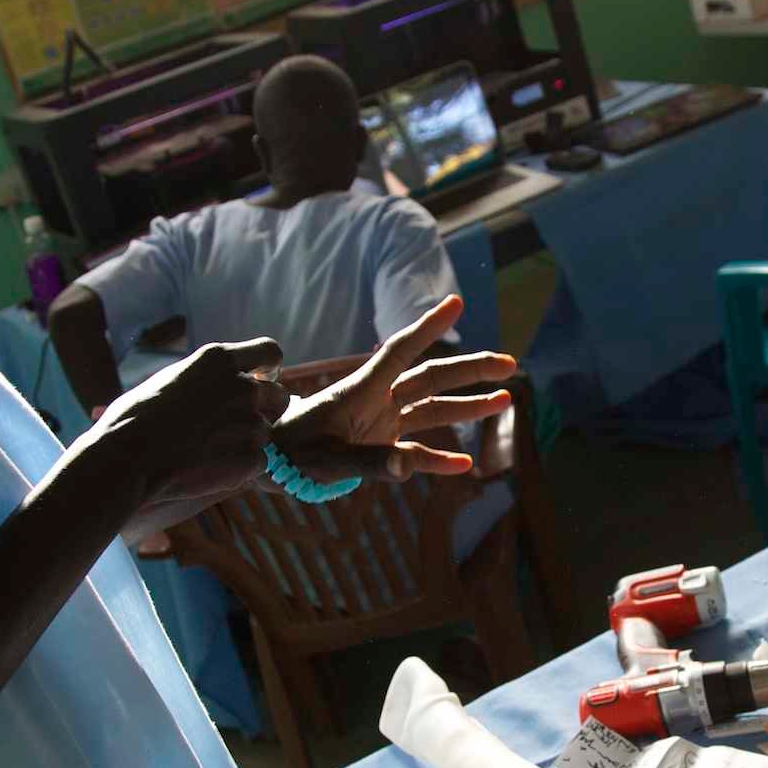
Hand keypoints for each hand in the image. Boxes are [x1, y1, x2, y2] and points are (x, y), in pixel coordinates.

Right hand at [85, 337, 287, 519]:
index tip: (259, 380)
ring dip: (247, 441)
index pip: (271, 352)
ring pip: (267, 432)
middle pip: (278, 395)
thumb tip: (222, 383)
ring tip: (209, 451)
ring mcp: (251, 422)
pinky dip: (241, 468)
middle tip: (235, 425)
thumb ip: (206, 378)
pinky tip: (210, 470)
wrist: (126, 459)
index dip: (268, 369)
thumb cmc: (134, 419)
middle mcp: (243, 386)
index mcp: (220, 359)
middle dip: (264, 410)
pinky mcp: (252, 457)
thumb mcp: (172, 379)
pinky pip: (259, 462)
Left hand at [272, 297, 515, 482]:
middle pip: (431, 377)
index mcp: (360, 392)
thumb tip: (409, 465)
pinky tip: (465, 464)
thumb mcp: (325, 460)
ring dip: (467, 404)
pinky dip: (439, 456)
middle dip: (471, 369)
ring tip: (504, 399)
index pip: (401, 351)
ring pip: (432, 408)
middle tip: (510, 362)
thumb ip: (369, 464)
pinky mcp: (374, 447)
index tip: (456, 302)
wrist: (257, 465)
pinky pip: (415, 449)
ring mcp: (378, 424)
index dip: (428, 327)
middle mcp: (376, 401)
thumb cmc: (284, 456)